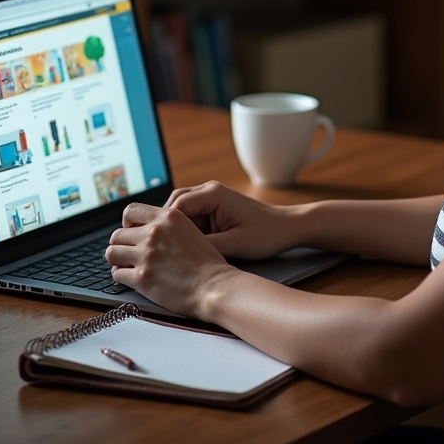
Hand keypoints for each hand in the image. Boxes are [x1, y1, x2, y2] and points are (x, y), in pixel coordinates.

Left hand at [106, 203, 232, 316]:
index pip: (130, 210)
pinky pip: (117, 274)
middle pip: (117, 234)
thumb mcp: (190, 229)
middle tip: (129, 253)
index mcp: (168, 217)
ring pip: (112, 252)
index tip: (132, 232)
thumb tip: (147, 228)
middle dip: (121, 244)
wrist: (213, 286)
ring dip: (117, 260)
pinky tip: (131, 278)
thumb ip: (168, 226)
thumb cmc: (207, 262)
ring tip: (126, 265)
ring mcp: (147, 255)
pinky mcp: (142, 278)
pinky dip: (121, 277)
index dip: (127, 223)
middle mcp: (155, 232)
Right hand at [165, 180, 297, 259]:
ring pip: (180, 211)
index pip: (175, 206)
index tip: (156, 247)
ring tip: (170, 252)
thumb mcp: (234, 244)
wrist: (287, 227)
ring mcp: (211, 198)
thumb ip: (205, 246)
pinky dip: (186, 231)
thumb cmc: (266, 234)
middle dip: (166, 227)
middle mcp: (209, 190)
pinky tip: (186, 248)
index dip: (163, 227)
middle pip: (173, 206)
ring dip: (175, 230)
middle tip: (158, 250)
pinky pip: (192, 217)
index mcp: (213, 194)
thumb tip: (177, 253)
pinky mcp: (215, 207)